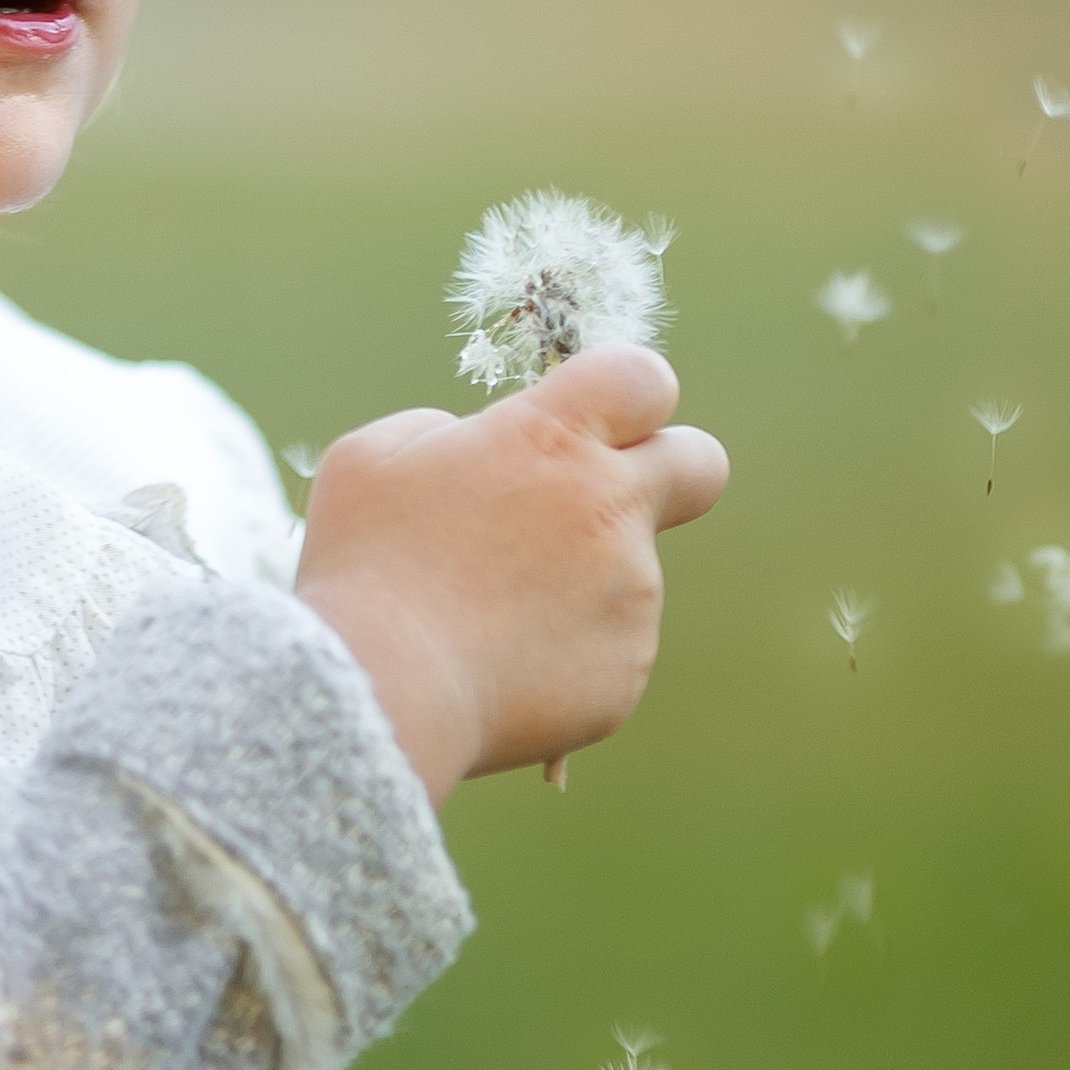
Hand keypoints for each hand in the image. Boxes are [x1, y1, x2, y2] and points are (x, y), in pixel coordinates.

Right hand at [293, 347, 727, 801]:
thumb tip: (478, 445)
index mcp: (553, 440)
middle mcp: (611, 509)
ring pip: (628, 572)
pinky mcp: (627, 670)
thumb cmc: (367, 566)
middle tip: (600, 500)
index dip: (626, 393)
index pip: (644, 377)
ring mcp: (631, 594)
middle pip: (701, 462)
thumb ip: (442, 430)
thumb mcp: (372, 457)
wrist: (385, 691)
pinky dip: (563, 653)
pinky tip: (497, 665)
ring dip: (574, 583)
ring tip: (484, 618)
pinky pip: (607, 648)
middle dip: (671, 468)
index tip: (589, 419)